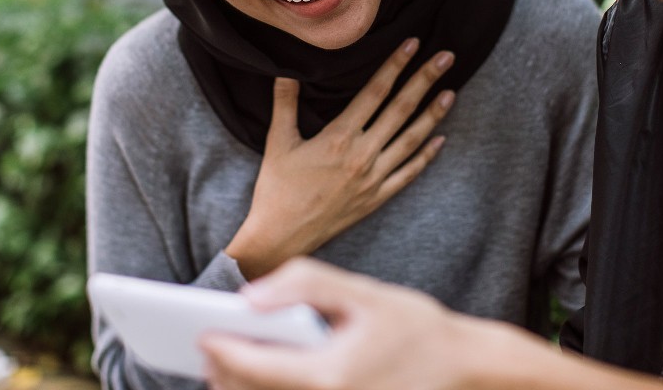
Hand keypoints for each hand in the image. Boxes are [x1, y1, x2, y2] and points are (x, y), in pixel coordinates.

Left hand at [202, 260, 662, 389]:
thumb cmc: (416, 327)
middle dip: (221, 370)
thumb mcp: (364, 292)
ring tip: (221, 362)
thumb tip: (249, 296)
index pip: (248, 366)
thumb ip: (305, 282)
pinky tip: (257, 378)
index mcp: (324, 376)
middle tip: (200, 342)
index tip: (197, 330)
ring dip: (240, 387)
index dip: (217, 346)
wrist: (465, 370)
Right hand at [224, 39, 455, 278]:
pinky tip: (440, 140)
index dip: (396, 65)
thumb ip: (285, 103)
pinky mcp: (377, 198)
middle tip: (447, 58)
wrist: (282, 237)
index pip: (375, 92)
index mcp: (339, 137)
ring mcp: (373, 178)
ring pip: (411, 140)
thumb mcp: (278, 141)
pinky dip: (426, 156)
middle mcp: (362, 155)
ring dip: (433, 115)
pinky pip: (408, 173)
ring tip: (451, 92)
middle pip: (401, 109)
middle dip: (425, 80)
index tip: (413, 44)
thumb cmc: (277, 189)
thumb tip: (285, 70)